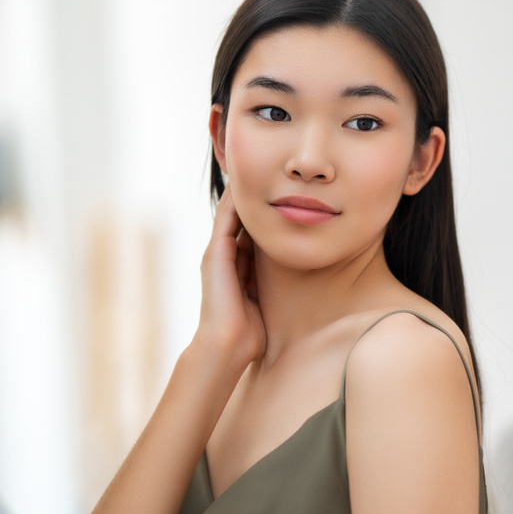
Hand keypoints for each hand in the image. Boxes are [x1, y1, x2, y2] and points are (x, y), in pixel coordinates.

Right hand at [193, 184, 265, 367]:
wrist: (227, 346)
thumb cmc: (250, 332)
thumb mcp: (265, 298)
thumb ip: (271, 282)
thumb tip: (297, 271)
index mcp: (237, 265)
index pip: (250, 229)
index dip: (264, 210)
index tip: (281, 190)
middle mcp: (225, 255)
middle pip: (240, 216)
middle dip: (254, 194)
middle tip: (269, 168)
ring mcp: (217, 253)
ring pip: (231, 213)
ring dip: (242, 191)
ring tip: (256, 166)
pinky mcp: (215, 254)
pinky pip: (226, 220)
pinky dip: (235, 201)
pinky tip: (245, 183)